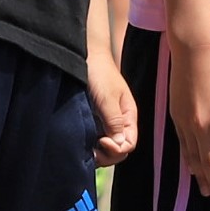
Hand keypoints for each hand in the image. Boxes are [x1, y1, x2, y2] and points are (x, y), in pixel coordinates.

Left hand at [86, 51, 136, 168]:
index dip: (117, 149)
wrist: (83, 56)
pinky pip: (94, 140)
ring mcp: (104, 123)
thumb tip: (120, 146)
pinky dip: (89, 146)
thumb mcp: (108, 98)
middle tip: (90, 150)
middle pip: (119, 150)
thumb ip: (115, 122)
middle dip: (107, 155)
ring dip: (97, 152)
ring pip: (106, 148)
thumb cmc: (98, 73)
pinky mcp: (91, 121)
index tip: (101, 140)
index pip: (129, 144)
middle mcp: (118, 122)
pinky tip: (79, 143)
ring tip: (83, 148)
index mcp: (128, 116)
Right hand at [168, 31, 209, 196]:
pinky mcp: (176, 118)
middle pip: (208, 161)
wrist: (194, 54)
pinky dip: (187, 159)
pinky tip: (191, 169)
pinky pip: (183, 144)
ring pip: (193, 156)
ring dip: (200, 175)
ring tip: (204, 190)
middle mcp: (204, 126)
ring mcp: (187, 123)